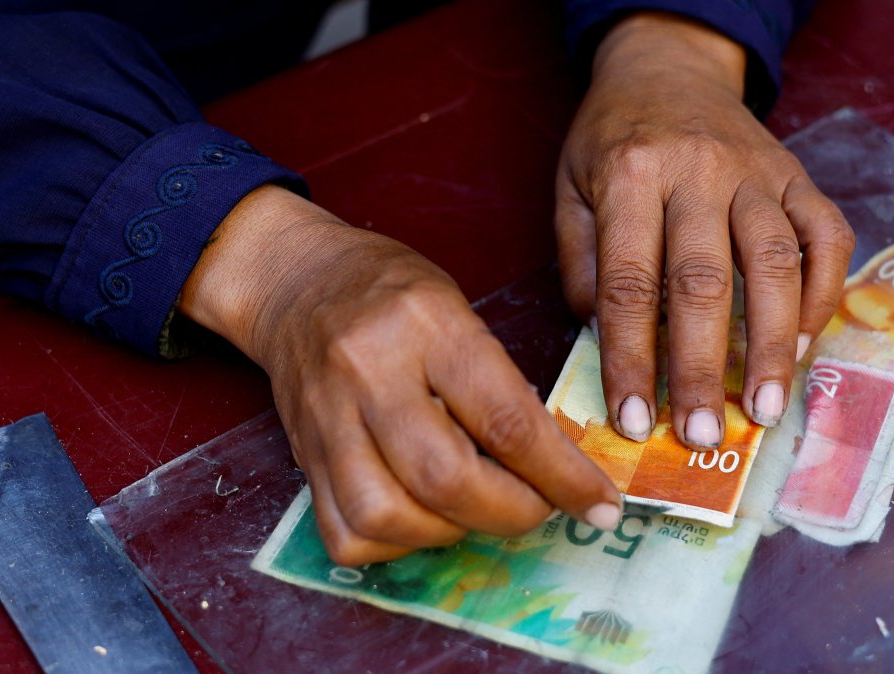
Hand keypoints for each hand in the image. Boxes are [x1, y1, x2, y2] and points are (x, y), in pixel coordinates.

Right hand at [181, 186, 621, 565]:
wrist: (295, 281)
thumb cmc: (391, 291)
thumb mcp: (459, 308)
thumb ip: (498, 383)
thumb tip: (551, 464)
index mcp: (427, 324)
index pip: (506, 419)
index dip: (562, 476)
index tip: (599, 504)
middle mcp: (370, 371)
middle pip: (445, 479)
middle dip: (512, 513)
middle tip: (541, 508)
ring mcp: (328, 419)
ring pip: (388, 515)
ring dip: (451, 532)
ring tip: (476, 508)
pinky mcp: (302, 456)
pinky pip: (345, 532)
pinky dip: (395, 544)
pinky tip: (421, 517)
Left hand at [555, 12, 853, 446]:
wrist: (666, 67)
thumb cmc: (611, 139)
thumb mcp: (569, 188)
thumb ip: (581, 261)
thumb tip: (602, 337)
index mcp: (631, 176)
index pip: (628, 283)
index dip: (631, 359)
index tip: (635, 421)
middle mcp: (699, 171)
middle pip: (704, 282)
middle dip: (701, 367)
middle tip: (703, 435)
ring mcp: (758, 172)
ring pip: (777, 264)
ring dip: (775, 345)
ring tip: (765, 410)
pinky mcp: (799, 175)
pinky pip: (827, 236)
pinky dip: (825, 293)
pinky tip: (809, 346)